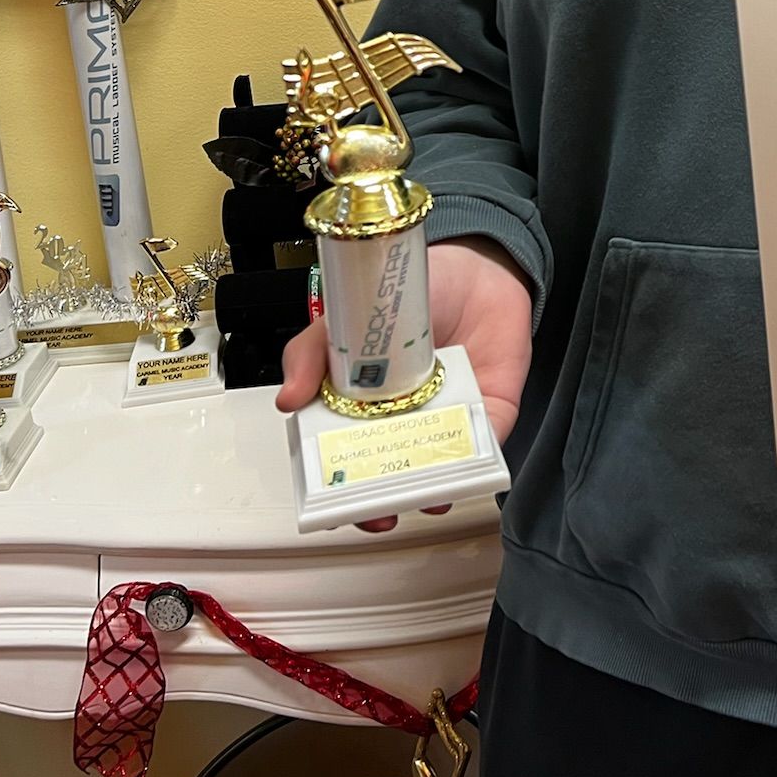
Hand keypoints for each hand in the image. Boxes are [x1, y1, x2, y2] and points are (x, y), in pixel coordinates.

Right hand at [277, 236, 532, 531]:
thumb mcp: (344, 315)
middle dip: (379, 504)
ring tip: (421, 496)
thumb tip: (287, 400)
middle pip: (386, 479)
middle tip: (377, 511)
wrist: (473, 265)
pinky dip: (476, 466)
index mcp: (360, 406)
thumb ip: (312, 353)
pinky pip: (483, 450)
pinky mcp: (489, 415)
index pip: (342, 458)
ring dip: (428, 492)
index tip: (330, 503)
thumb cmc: (406, 291)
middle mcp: (402, 421)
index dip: (334, 486)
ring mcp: (446, 421)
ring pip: (435, 474)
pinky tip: (466, 472)